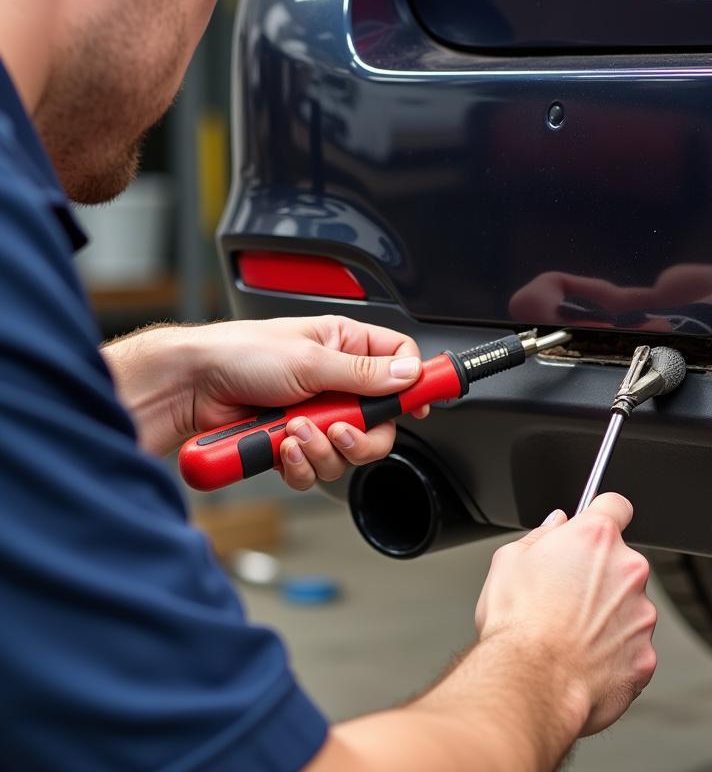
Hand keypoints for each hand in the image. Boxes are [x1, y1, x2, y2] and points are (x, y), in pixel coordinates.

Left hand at [103, 316, 428, 488]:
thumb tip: (409, 372)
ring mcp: (314, 414)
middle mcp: (335, 380)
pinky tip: (282, 447)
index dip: (414, 385)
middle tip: (341, 430)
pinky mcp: (292, 443)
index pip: (399, 363)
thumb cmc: (238, 353)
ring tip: (294, 431)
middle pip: (379, 422)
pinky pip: (315, 467)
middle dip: (361, 435)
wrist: (187, 387)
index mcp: (345, 345)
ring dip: (322, 449)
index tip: (422, 404)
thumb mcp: (310, 358)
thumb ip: (365, 372)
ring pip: (346, 451)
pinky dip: (300, 464)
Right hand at [473, 493, 656, 735]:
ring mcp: (641, 615)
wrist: (531, 683)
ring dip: (608, 615)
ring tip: (569, 634)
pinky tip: (582, 659)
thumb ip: (540, 535)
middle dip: (600, 574)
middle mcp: (627, 570)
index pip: (616, 506)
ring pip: (628, 606)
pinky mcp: (645, 656)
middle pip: (621, 562)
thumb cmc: (518, 624)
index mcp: (596, 538)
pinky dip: (613, 652)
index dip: (603, 513)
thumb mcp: (509, 560)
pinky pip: (632, 646)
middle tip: (566, 596)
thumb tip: (555, 526)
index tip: (596, 526)